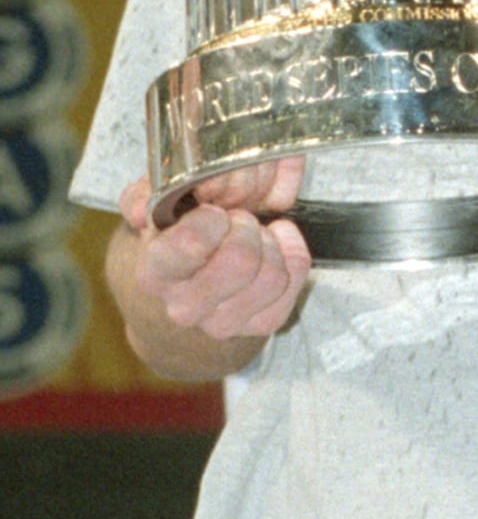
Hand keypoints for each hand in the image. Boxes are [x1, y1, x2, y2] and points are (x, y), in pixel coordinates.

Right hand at [118, 165, 310, 340]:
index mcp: (153, 275)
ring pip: (272, 275)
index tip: (212, 211)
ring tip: (255, 234)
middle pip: (241, 261)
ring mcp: (224, 323)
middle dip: (247, 227)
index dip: (212, 218)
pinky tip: (276, 246)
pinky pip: (294, 282)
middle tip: (238, 219)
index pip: (191, 244)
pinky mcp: (261, 325)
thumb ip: (146, 193)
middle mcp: (185, 307)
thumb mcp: (158, 205)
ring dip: (270, 242)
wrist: (191, 279)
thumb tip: (141, 210)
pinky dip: (292, 254)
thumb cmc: (178, 233)